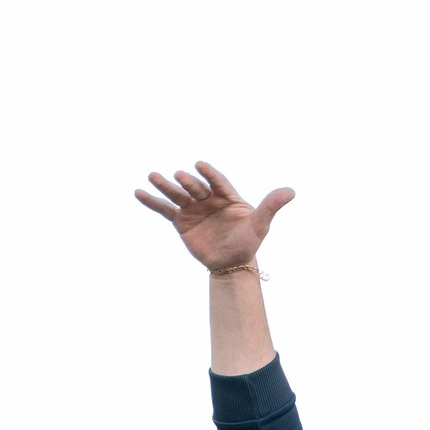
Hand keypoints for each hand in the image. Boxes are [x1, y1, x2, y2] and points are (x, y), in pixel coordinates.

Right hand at [134, 162, 293, 271]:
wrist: (231, 263)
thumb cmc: (247, 241)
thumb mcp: (260, 224)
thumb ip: (271, 206)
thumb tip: (291, 191)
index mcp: (227, 195)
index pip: (217, 181)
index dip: (209, 174)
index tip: (201, 166)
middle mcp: (208, 198)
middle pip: (195, 187)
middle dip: (187, 182)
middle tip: (180, 175)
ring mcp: (193, 208)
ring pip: (177, 195)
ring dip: (165, 186)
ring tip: (152, 176)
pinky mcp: (180, 221)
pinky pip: (165, 210)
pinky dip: (152, 202)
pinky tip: (138, 192)